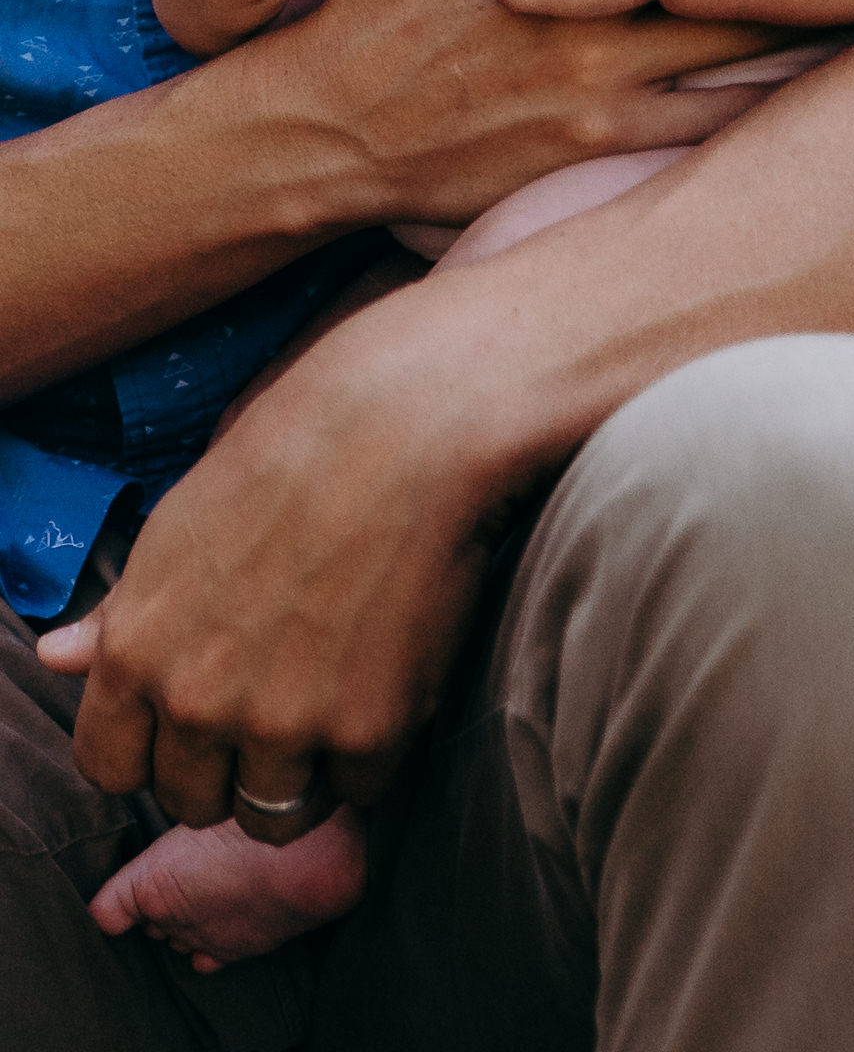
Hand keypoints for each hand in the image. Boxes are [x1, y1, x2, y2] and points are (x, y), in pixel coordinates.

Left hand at [39, 273, 535, 841]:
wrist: (406, 427)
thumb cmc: (293, 449)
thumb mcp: (182, 520)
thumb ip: (125, 607)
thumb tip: (57, 656)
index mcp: (137, 646)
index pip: (110, 766)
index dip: (153, 751)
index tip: (195, 724)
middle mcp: (195, 699)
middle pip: (193, 801)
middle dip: (230, 766)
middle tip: (281, 704)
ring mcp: (282, 723)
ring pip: (275, 816)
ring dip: (304, 774)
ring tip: (336, 701)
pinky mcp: (367, 731)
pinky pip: (361, 787)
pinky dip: (377, 751)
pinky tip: (389, 680)